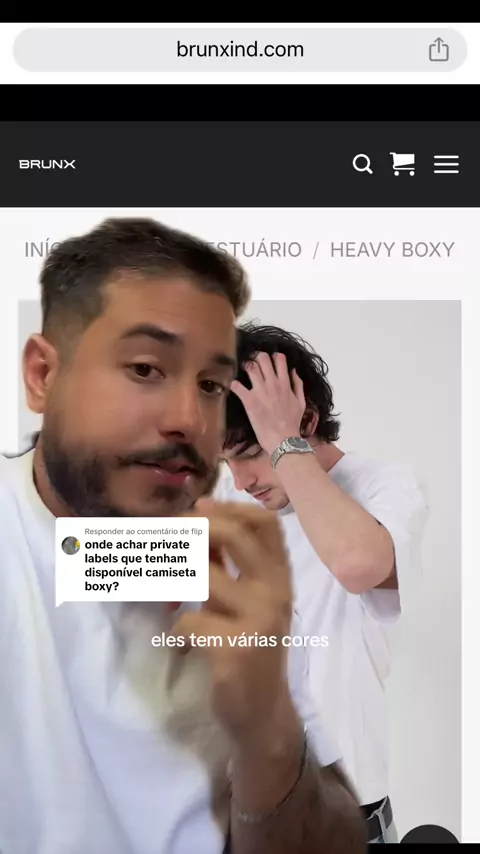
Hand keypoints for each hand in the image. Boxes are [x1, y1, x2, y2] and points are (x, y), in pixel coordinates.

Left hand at [172, 498, 296, 750]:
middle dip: (192, 530)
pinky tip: (182, 643)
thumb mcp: (244, 600)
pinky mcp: (236, 650)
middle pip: (235, 534)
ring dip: (172, 582)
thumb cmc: (248, 647)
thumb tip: (197, 516)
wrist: (262, 713)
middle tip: (167, 541)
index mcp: (279, 575)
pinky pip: (188, 622)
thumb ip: (226, 564)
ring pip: (202, 576)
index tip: (198, 510)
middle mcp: (276, 591)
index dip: (228, 507)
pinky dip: (175, 630)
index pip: (265, 521)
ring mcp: (259, 619)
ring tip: (168, 598)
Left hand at [230, 352, 305, 454]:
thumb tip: (294, 371)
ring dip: (245, 365)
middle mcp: (272, 384)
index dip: (272, 356)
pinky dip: (233, 383)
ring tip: (243, 369)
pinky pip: (237, 386)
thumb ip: (298, 385)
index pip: (279, 359)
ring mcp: (260, 391)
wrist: (284, 440)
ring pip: (250, 367)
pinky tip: (232, 384)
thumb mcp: (301, 403)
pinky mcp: (249, 401)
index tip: (267, 359)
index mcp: (285, 384)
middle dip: (256, 356)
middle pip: (262, 359)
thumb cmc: (292, 424)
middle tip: (252, 361)